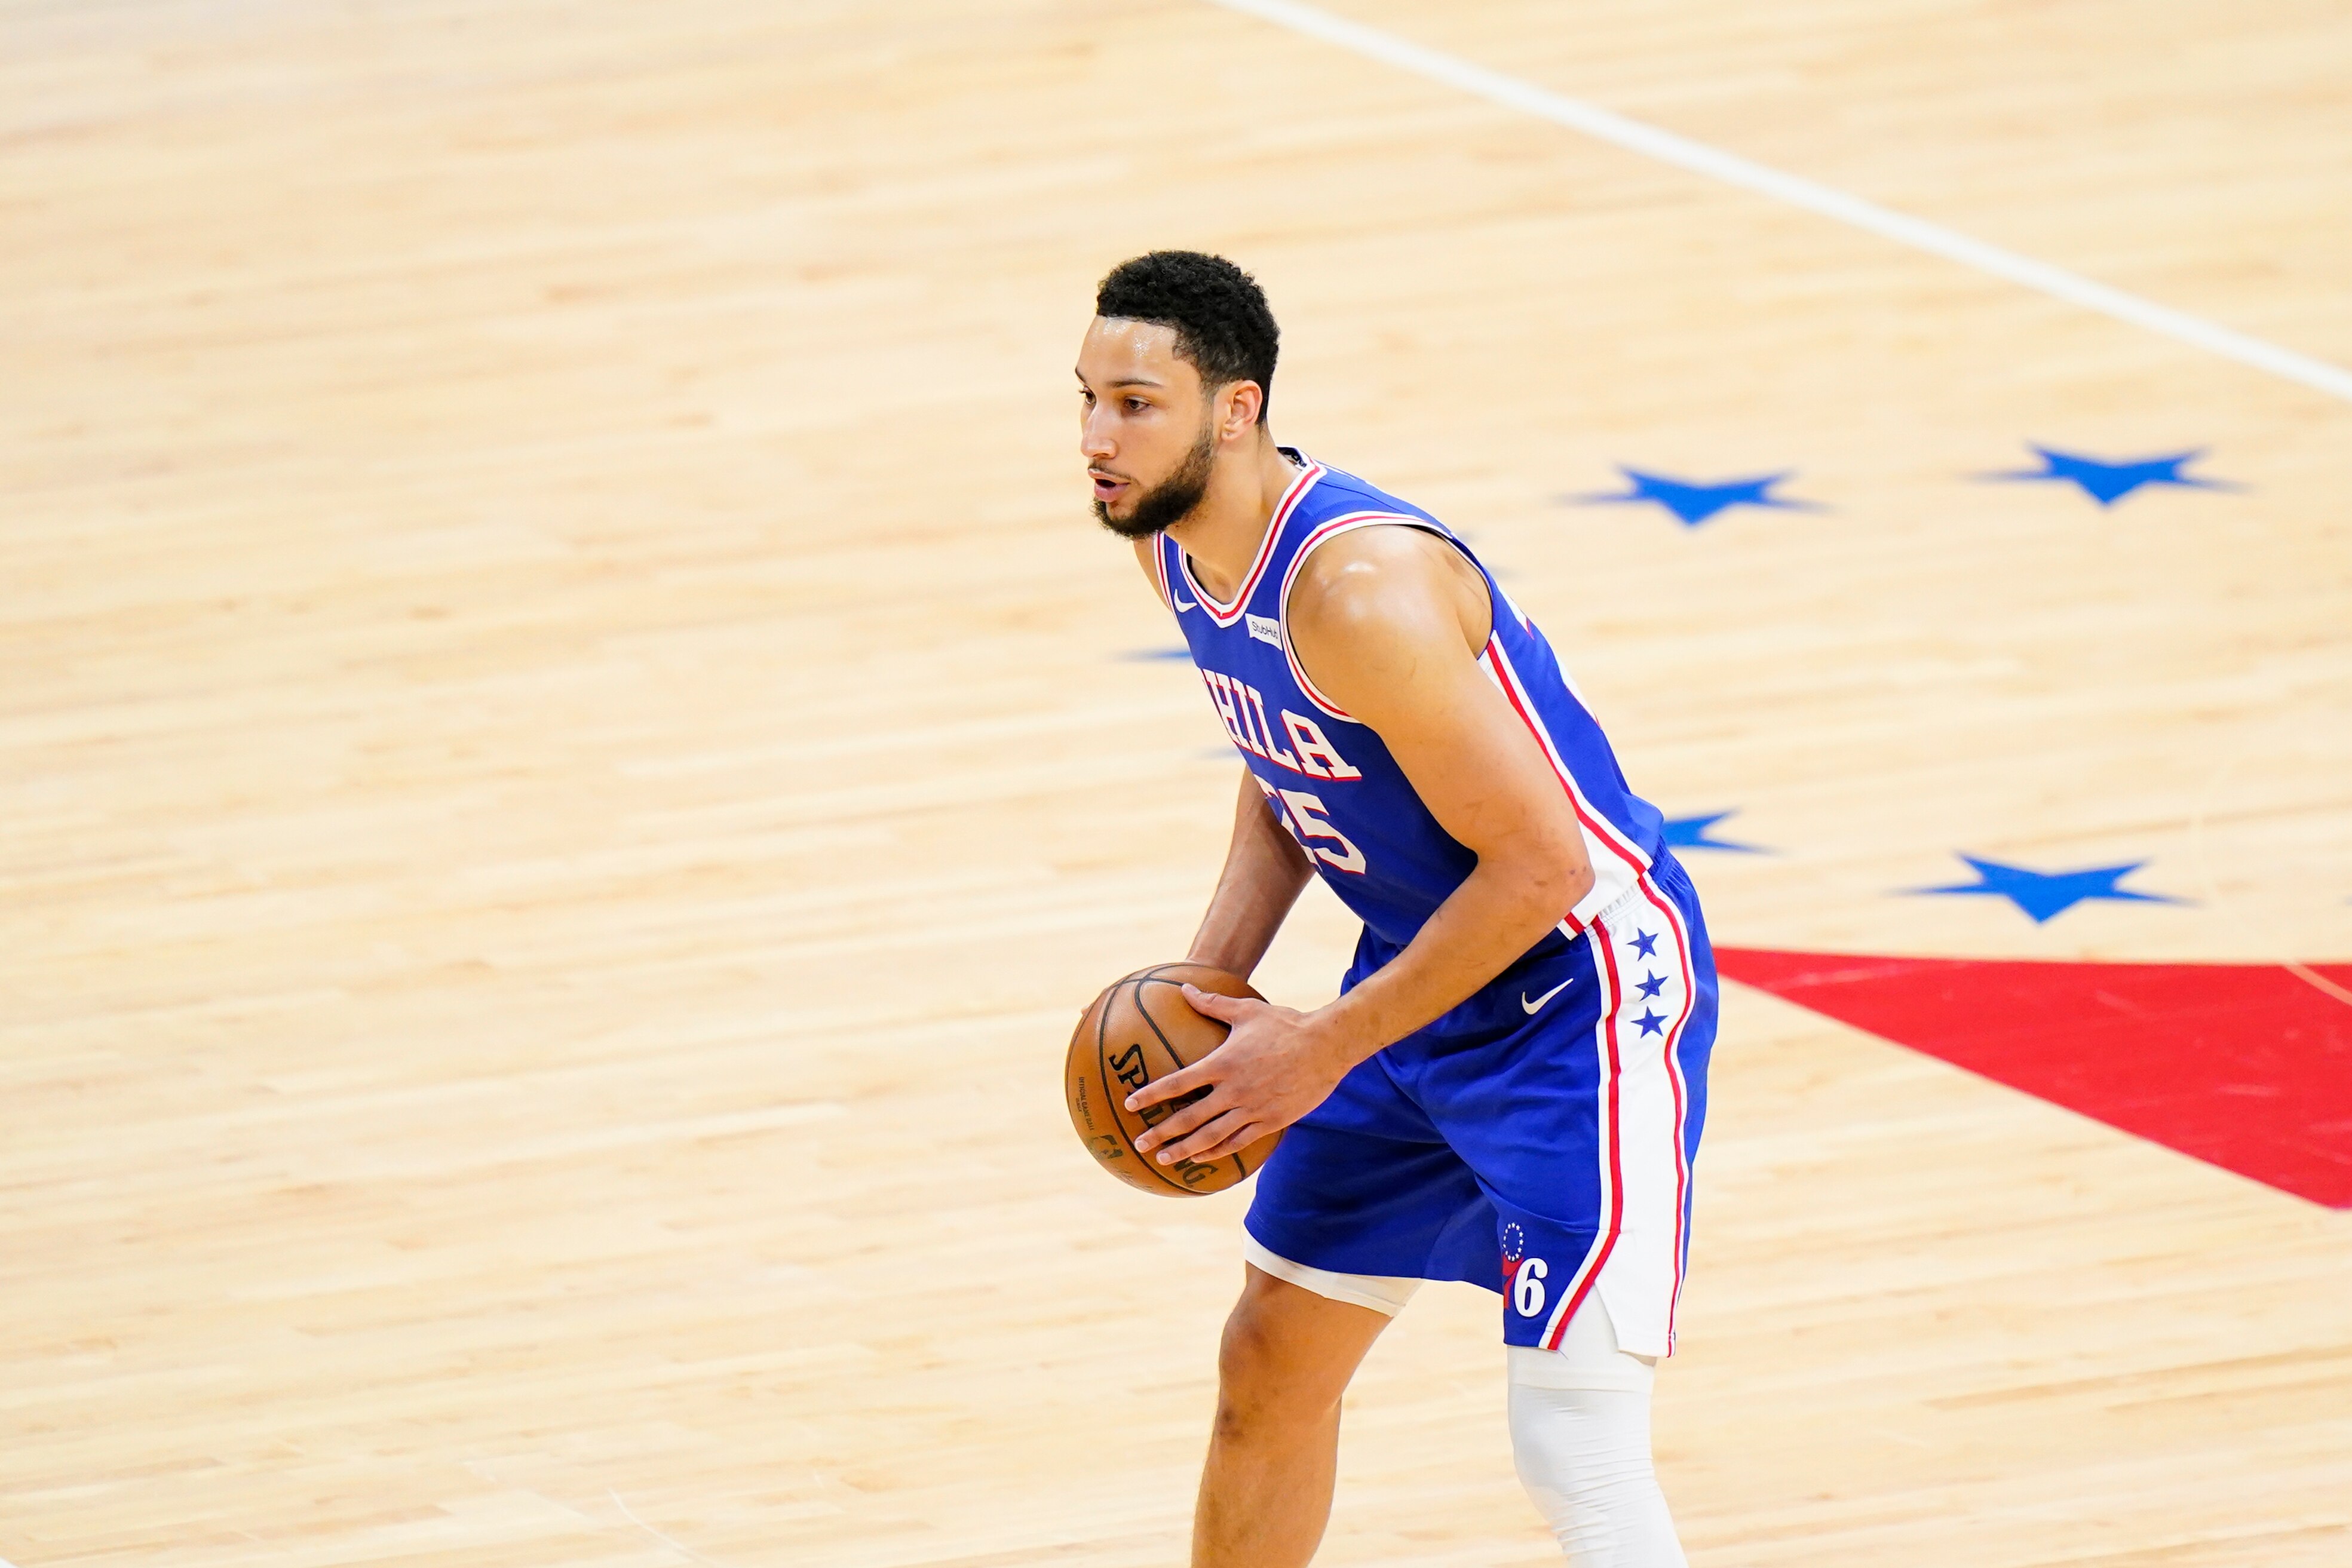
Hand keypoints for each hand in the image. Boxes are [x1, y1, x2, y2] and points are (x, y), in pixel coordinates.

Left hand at [1126, 984, 1353, 1166]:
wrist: (1326, 1046)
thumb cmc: (1285, 1024)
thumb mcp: (1246, 1010)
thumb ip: (1212, 1003)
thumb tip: (1184, 988)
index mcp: (1223, 1063)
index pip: (1178, 1082)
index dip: (1151, 1094)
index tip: (1130, 1104)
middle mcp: (1234, 1090)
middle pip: (1189, 1117)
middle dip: (1160, 1133)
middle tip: (1139, 1144)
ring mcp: (1252, 1109)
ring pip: (1211, 1137)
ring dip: (1184, 1149)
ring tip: (1163, 1159)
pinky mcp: (1270, 1121)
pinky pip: (1238, 1142)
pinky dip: (1216, 1151)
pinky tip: (1201, 1157)